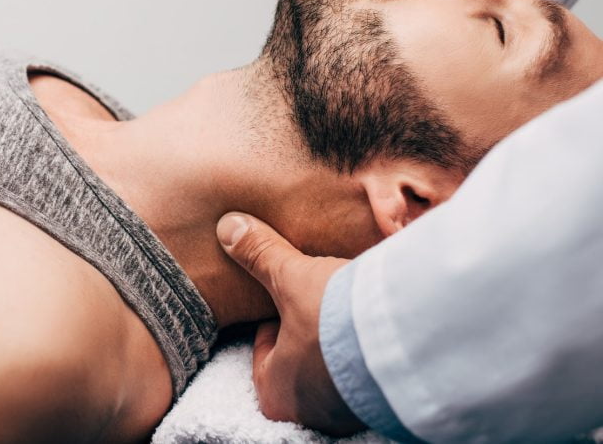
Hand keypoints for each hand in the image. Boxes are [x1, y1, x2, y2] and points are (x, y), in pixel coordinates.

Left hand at [217, 212, 364, 435]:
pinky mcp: (386, 405)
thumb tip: (228, 227)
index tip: (287, 297)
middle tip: (319, 300)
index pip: (263, 351)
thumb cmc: (336, 320)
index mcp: (276, 394)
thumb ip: (260, 255)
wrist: (413, 340)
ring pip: (334, 367)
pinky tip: (377, 323)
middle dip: (308, 328)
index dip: (273, 319)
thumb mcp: (291, 279)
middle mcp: (311, 413)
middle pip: (299, 359)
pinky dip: (369, 349)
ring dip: (341, 339)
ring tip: (351, 308)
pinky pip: (368, 373)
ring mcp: (351, 414)